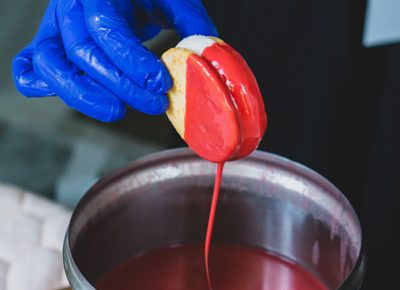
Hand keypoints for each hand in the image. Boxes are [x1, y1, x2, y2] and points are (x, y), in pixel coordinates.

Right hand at [12, 0, 216, 120]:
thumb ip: (191, 22)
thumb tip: (205, 56)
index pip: (107, 29)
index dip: (132, 61)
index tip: (160, 83)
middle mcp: (71, 8)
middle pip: (82, 52)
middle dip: (121, 85)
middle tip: (154, 103)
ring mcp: (54, 26)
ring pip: (50, 64)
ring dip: (83, 96)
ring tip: (117, 111)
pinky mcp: (49, 43)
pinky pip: (29, 65)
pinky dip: (40, 84)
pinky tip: (68, 95)